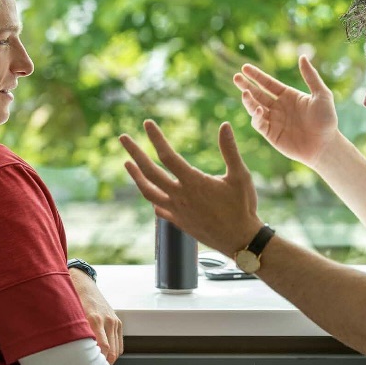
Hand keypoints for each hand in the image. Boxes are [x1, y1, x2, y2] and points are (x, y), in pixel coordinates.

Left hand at [69, 269, 122, 363]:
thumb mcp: (70, 317)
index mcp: (94, 319)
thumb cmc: (72, 301)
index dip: (97, 363)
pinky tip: (103, 358)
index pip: (102, 349)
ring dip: (108, 361)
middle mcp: (107, 320)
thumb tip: (69, 356)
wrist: (83, 284)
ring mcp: (114, 321)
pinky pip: (119, 344)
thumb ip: (73, 335)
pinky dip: (113, 353)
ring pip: (116, 350)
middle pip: (111, 352)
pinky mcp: (118, 321)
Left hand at [119, 120, 262, 256]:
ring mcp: (177, 211)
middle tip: (123, 138)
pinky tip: (150, 193)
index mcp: (193, 182)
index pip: (167, 156)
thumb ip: (230, 150)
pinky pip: (159, 209)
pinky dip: (152, 198)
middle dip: (135, 153)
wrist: (240, 240)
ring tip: (127, 164)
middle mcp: (180, 196)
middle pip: (150, 172)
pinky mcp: (179, 222)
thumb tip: (225, 125)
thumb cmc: (242, 207)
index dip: (156, 138)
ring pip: (148, 192)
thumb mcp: (240, 175)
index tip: (147, 124)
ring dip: (136, 176)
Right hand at [233, 55, 338, 168]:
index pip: (267, 83)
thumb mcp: (321, 94)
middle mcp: (278, 106)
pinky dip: (256, 116)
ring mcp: (274, 120)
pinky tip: (259, 109)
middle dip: (246, 86)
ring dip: (248, 101)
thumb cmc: (327, 120)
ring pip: (255, 108)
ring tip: (244, 93)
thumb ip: (311, 76)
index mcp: (288, 95)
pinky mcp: (271, 134)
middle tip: (236, 77)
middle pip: (258, 94)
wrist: (325, 145)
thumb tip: (302, 56)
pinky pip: (259, 123)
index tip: (245, 68)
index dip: (256, 75)